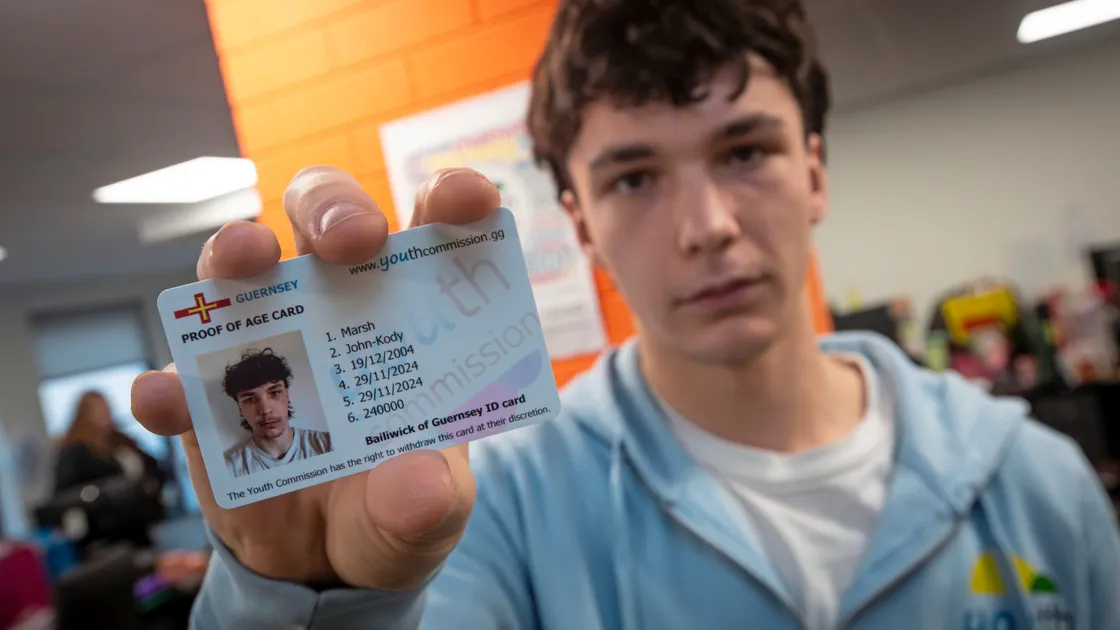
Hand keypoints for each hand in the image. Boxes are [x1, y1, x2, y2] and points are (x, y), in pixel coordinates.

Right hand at [131, 166, 499, 589]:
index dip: (450, 199)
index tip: (466, 200)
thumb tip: (419, 486)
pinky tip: (170, 399)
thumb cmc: (398, 506)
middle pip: (324, 218)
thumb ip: (431, 501)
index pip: (433, 231)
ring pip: (239, 267)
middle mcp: (336, 307)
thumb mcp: (431, 512)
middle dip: (335, 208)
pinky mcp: (207, 400)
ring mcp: (264, 344)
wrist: (329, 563)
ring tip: (245, 263)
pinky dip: (171, 385)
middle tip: (352, 238)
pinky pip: (180, 380)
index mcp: (412, 313)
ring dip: (237, 252)